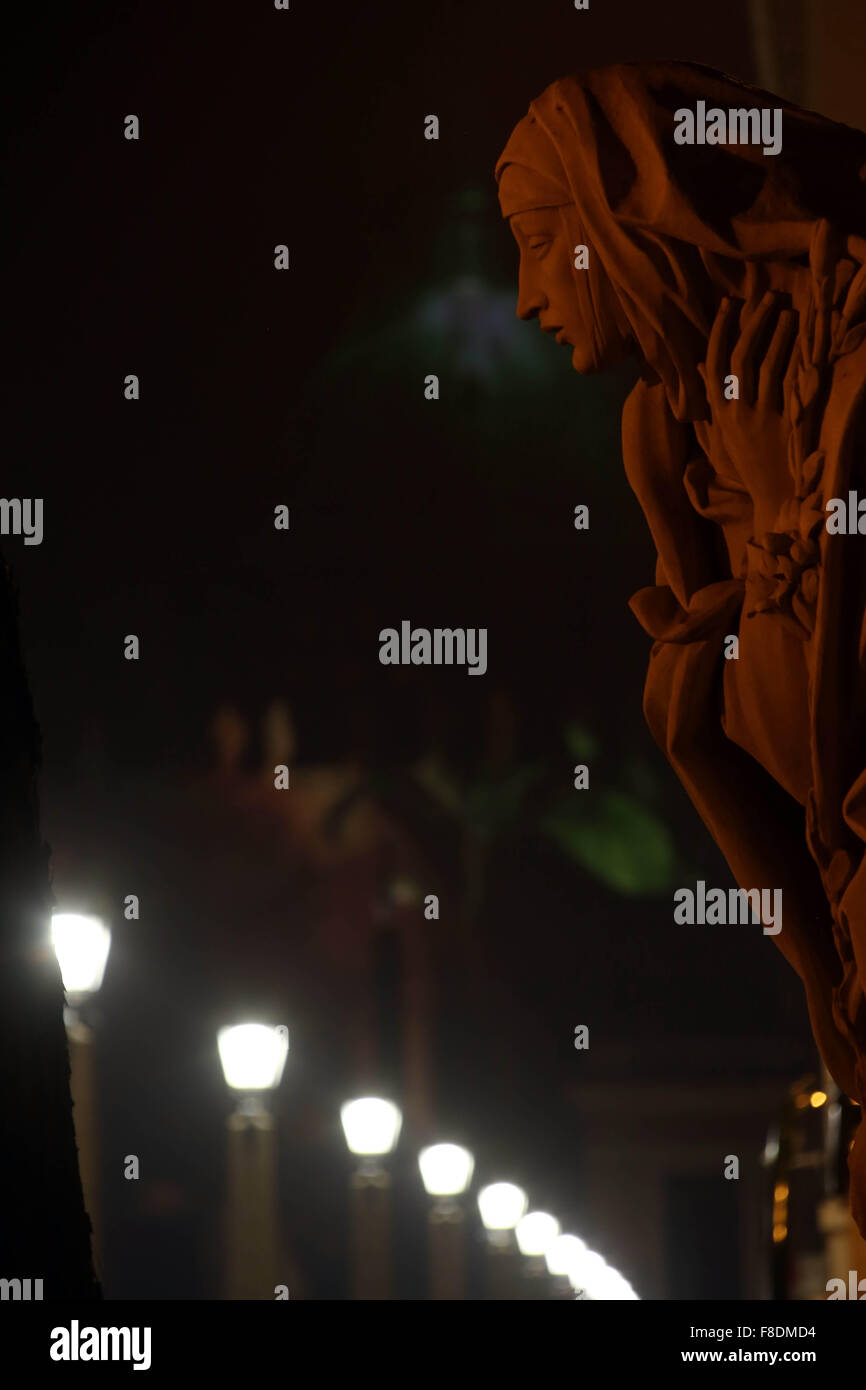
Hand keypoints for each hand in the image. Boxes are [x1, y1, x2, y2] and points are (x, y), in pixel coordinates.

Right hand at [696, 280, 798, 524]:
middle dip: (751, 323)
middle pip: (739, 358)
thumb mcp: (726, 432)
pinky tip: (800, 336)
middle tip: (766, 297)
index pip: (713, 364)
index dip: (720, 331)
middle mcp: (736, 413)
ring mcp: (760, 417)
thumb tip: (702, 366)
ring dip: (775, 333)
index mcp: (719, 414)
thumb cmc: (752, 463)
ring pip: (764, 364)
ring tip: (786, 310)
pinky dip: (792, 355)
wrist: (776, 497)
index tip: (728, 304)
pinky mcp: (784, 422)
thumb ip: (715, 399)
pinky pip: (787, 381)